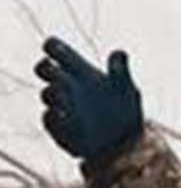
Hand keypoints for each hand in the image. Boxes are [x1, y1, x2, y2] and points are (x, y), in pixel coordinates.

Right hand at [36, 40, 142, 162]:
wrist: (125, 142)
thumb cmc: (123, 109)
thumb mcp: (126, 89)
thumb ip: (121, 71)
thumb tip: (119, 53)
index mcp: (81, 72)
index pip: (60, 53)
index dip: (53, 47)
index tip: (51, 46)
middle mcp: (67, 87)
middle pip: (46, 71)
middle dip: (46, 68)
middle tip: (52, 67)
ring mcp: (61, 107)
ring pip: (47, 94)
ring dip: (53, 92)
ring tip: (65, 94)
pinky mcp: (60, 129)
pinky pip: (50, 120)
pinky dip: (54, 117)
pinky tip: (62, 115)